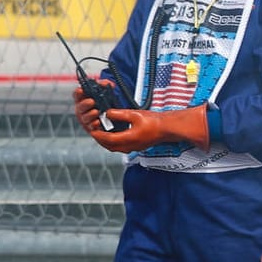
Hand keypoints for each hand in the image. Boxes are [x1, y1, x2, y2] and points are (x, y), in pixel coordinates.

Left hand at [87, 106, 208, 154]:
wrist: (168, 128)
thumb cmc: (155, 121)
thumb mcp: (134, 114)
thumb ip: (118, 114)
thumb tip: (107, 113)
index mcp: (129, 138)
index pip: (108, 139)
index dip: (98, 134)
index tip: (92, 129)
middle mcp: (131, 146)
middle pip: (110, 146)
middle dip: (101, 140)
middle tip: (95, 132)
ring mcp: (135, 148)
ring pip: (115, 148)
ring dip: (107, 143)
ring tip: (102, 134)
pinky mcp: (138, 147)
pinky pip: (122, 148)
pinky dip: (115, 143)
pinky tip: (114, 136)